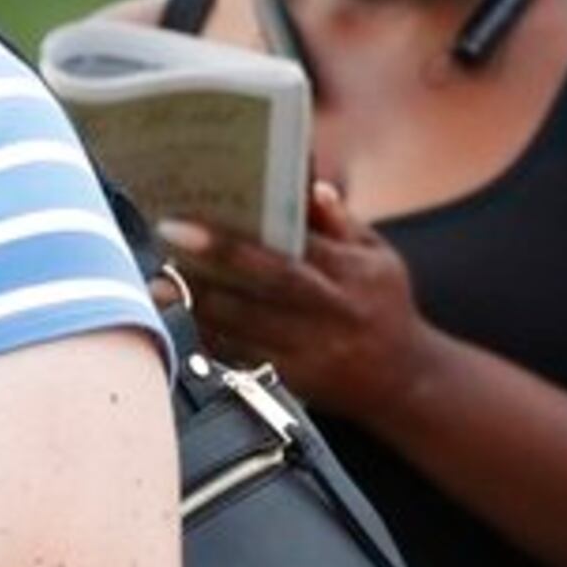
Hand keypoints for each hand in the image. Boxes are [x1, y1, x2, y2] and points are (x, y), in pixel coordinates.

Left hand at [157, 183, 438, 425]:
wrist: (404, 380)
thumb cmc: (386, 305)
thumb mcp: (380, 257)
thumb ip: (343, 223)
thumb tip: (310, 186)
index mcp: (354, 274)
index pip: (294, 248)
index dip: (242, 235)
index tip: (193, 219)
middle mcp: (334, 312)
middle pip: (267, 284)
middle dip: (213, 260)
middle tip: (168, 239)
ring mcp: (313, 349)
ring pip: (245, 324)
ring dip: (198, 300)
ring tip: (162, 280)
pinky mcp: (295, 378)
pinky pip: (244, 354)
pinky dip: (212, 334)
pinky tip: (188, 314)